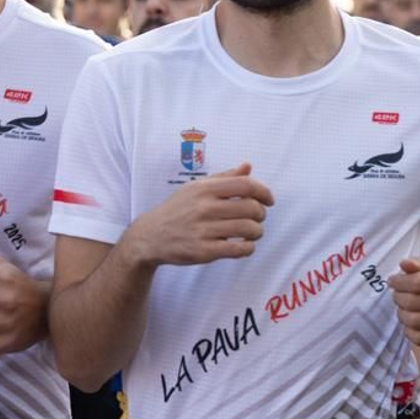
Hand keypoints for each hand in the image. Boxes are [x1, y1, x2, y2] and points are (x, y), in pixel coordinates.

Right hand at [119, 163, 273, 267]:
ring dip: (257, 232)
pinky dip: (248, 248)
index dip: (264, 192)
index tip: (269, 200)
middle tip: (257, 218)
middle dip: (261, 214)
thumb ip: (224, 178)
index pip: (246, 185)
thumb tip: (248, 166)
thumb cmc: (178, 210)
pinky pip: (239, 249)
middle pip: (251, 208)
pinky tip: (244, 245)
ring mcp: (204, 230)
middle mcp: (204, 207)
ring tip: (252, 232)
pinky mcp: (204, 251)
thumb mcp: (196, 188)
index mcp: (204, 188)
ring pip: (249, 229)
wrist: (150, 236)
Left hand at [388, 258, 419, 346]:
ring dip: (401, 314)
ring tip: (403, 308)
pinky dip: (408, 330)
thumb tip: (404, 264)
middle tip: (396, 295)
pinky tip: (410, 322)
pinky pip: (419, 339)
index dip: (399, 282)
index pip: (418, 282)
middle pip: (413, 302)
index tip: (392, 281)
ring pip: (414, 321)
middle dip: (398, 298)